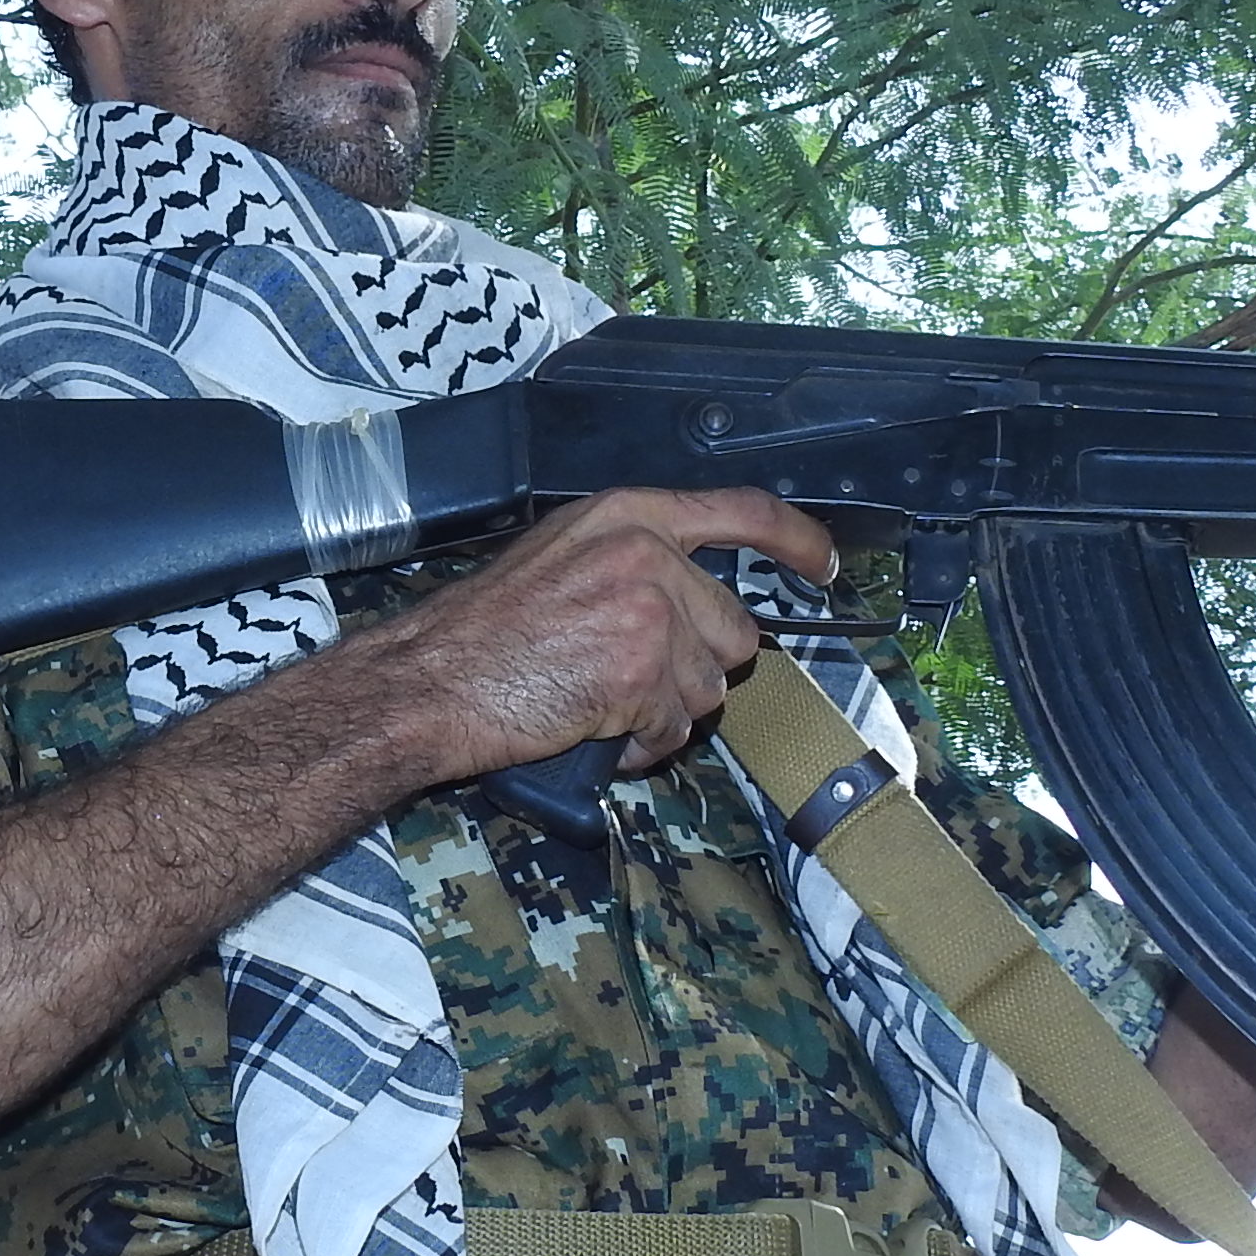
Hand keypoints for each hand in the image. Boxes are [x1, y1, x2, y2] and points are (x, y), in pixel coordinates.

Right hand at [351, 486, 842, 780]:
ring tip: (600, 702)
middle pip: (735, 628)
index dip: (798, 541)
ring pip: (710, 687)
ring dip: (666, 710)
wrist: (432, 680)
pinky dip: (642, 745)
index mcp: (629, 514)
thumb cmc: (485, 628)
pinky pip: (676, 728)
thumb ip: (635, 558)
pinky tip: (595, 729)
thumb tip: (698, 596)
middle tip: (629, 675)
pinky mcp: (641, 676)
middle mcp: (647, 554)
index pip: (744, 511)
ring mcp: (648, 615)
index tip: (823, 567)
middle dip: (695, 666)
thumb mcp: (563, 553)